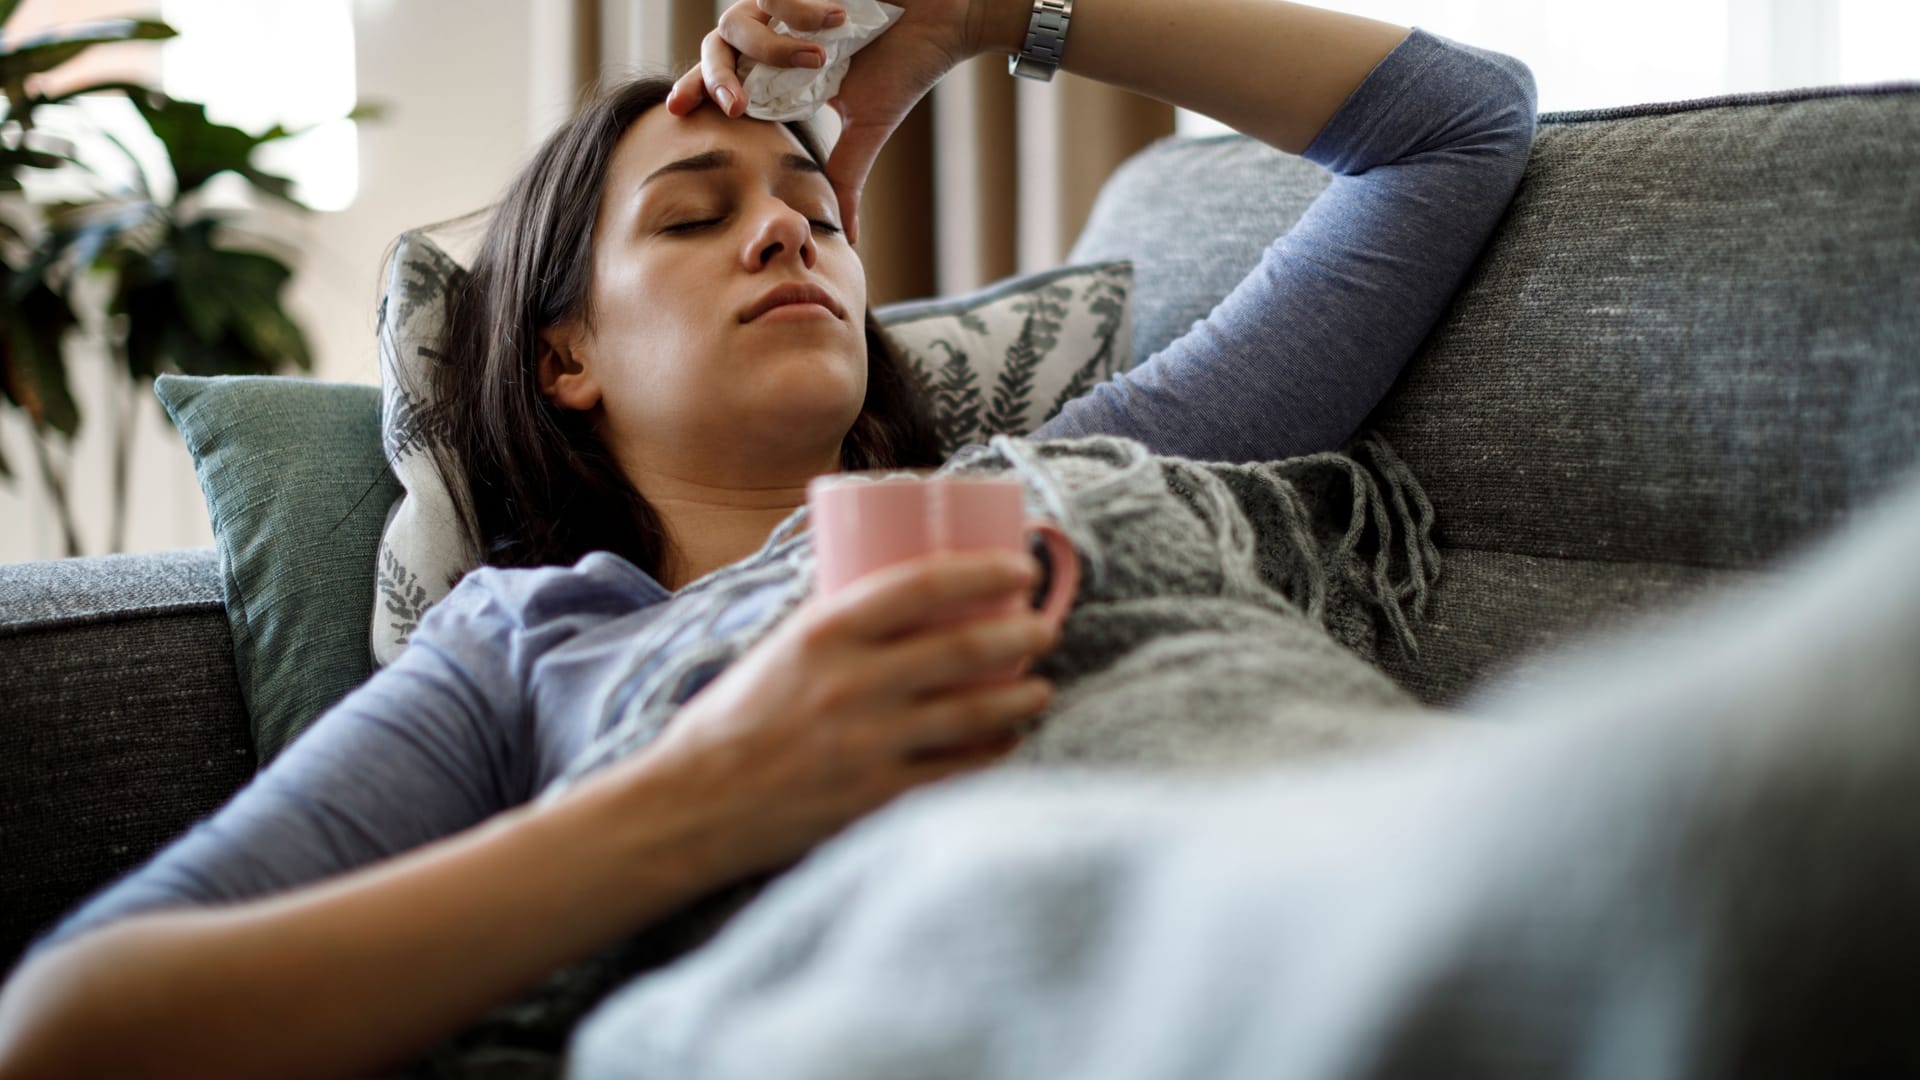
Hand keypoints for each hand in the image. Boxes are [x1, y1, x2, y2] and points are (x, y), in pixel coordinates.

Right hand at [630, 548, 1061, 878]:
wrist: (692, 805)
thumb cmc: (735, 718)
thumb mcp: (780, 648)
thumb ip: (841, 625)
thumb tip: (912, 595)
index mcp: (823, 633)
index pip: (922, 584)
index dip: (984, 570)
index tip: (1020, 567)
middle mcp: (851, 685)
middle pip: (964, 647)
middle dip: (1022, 634)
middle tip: (1045, 629)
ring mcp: (868, 745)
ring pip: (974, 713)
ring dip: (1023, 697)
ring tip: (1039, 688)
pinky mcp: (876, 797)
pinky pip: (958, 771)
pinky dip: (993, 752)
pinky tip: (1008, 740)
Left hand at [666, 0, 983, 243]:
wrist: (945, 20)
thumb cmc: (905, 65)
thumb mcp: (866, 127)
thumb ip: (845, 175)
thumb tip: (851, 238)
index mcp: (780, 68)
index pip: (722, 77)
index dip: (695, 90)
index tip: (676, 112)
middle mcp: (776, 30)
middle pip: (712, 47)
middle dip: (714, 79)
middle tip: (736, 108)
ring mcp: (787, 1)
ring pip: (738, 22)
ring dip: (776, 47)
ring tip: (822, 59)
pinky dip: (804, 11)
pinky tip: (841, 17)